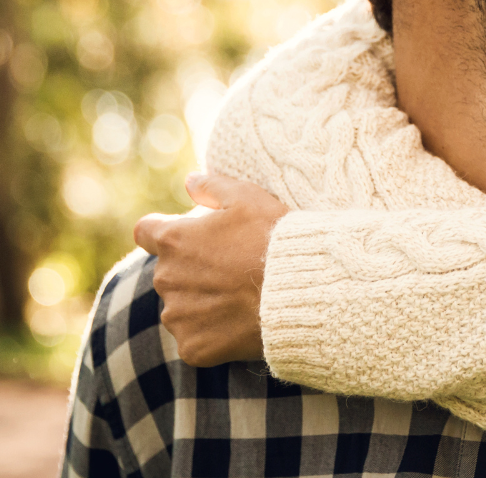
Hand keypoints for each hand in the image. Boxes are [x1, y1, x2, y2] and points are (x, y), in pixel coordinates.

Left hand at [133, 172, 286, 366]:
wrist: (296, 290)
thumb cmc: (273, 238)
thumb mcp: (249, 197)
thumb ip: (212, 186)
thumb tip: (189, 181)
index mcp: (174, 240)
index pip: (146, 232)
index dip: (163, 230)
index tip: (187, 234)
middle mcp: (166, 279)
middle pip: (169, 270)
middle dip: (192, 267)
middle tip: (231, 264)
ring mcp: (177, 316)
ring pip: (180, 305)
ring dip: (200, 300)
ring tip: (239, 294)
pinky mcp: (192, 347)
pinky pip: (194, 337)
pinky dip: (212, 331)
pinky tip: (239, 320)